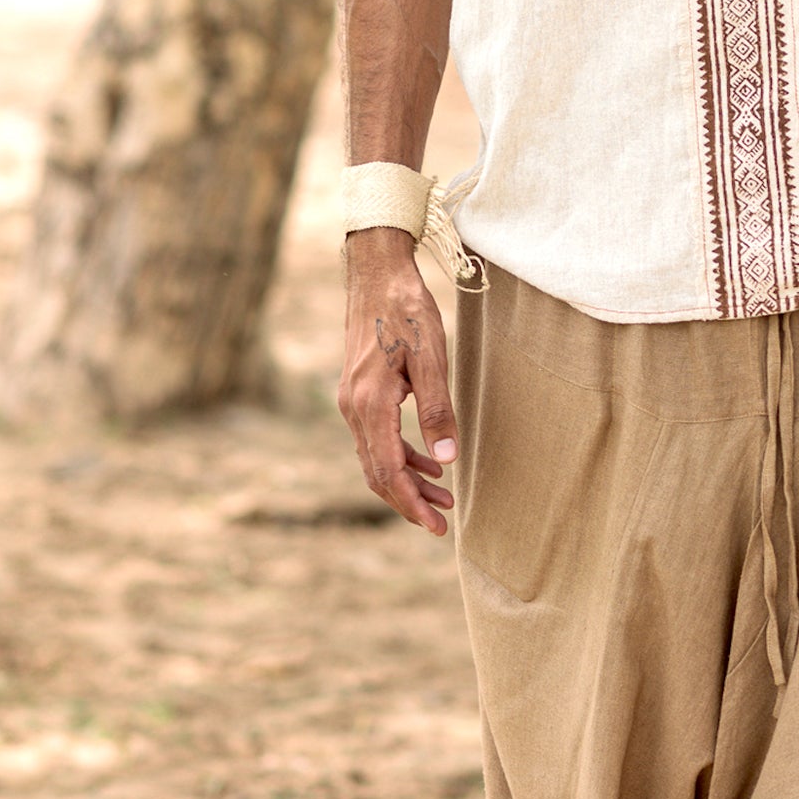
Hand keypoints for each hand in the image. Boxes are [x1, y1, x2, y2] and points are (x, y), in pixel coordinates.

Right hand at [336, 233, 456, 535]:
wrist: (377, 272)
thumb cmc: (407, 309)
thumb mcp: (431, 357)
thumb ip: (437, 409)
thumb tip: (446, 459)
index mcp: (370, 403)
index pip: (388, 471)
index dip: (412, 503)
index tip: (437, 526)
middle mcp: (353, 408)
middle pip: (377, 472)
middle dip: (410, 500)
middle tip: (442, 521)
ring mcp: (352, 400)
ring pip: (376, 457)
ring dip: (408, 479)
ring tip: (443, 495)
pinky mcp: (358, 391)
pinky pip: (377, 437)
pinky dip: (401, 454)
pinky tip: (427, 460)